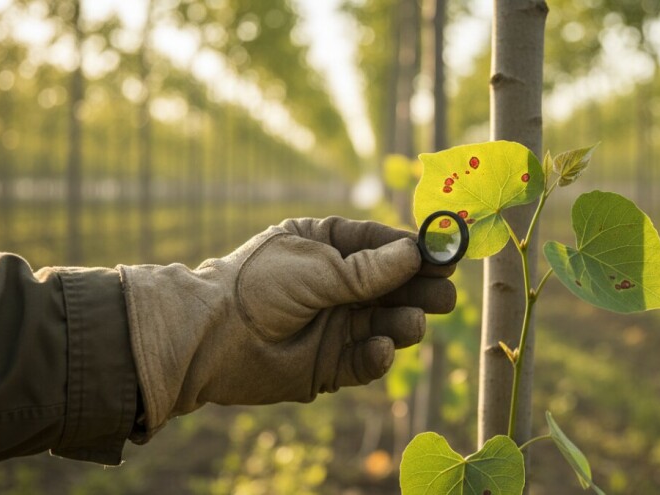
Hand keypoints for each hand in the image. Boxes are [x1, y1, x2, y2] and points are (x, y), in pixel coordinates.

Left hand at [119, 217, 455, 440]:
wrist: (211, 339)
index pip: (384, 245)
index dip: (418, 251)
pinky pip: (369, 360)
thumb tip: (416, 254)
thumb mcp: (316, 268)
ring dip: (405, 323)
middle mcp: (339, 284)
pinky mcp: (333, 364)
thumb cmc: (257, 287)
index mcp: (330, 245)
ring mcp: (338, 324)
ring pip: (389, 323)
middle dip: (421, 289)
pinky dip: (378, 356)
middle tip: (443, 295)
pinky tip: (379, 349)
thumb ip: (367, 269)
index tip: (448, 255)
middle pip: (396, 286)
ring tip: (408, 323)